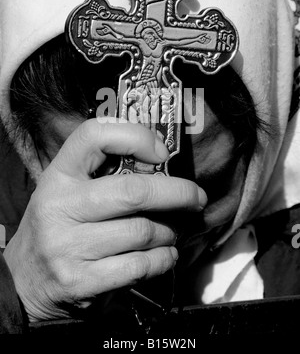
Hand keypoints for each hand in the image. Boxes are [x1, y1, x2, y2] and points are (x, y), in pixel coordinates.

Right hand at [4, 119, 206, 321]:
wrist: (23, 283)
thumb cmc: (58, 227)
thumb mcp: (67, 191)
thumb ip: (102, 174)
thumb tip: (160, 164)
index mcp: (58, 175)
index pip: (94, 135)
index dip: (135, 136)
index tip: (161, 152)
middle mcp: (60, 207)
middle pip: (134, 191)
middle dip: (178, 193)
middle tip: (196, 197)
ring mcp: (68, 246)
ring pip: (143, 231)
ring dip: (169, 232)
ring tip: (171, 232)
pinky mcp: (81, 281)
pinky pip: (140, 265)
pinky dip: (164, 259)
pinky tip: (165, 255)